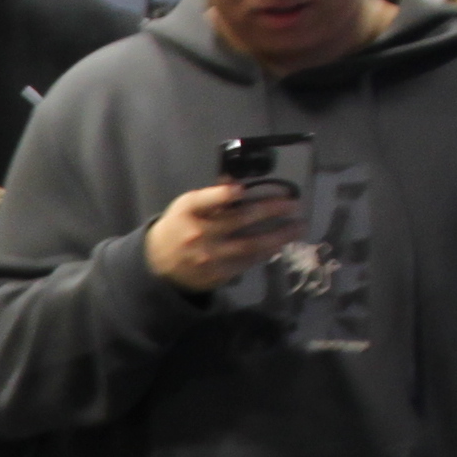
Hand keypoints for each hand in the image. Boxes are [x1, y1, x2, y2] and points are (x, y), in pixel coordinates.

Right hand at [149, 177, 308, 296]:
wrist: (159, 265)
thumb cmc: (178, 227)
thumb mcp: (186, 206)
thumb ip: (211, 196)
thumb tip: (237, 182)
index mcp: (188, 211)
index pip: (205, 200)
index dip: (223, 195)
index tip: (241, 189)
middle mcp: (199, 233)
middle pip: (239, 219)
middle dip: (270, 210)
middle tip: (293, 204)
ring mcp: (209, 256)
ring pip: (250, 244)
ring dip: (278, 236)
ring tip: (298, 227)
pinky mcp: (217, 274)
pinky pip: (247, 262)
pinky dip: (265, 253)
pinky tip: (279, 245)